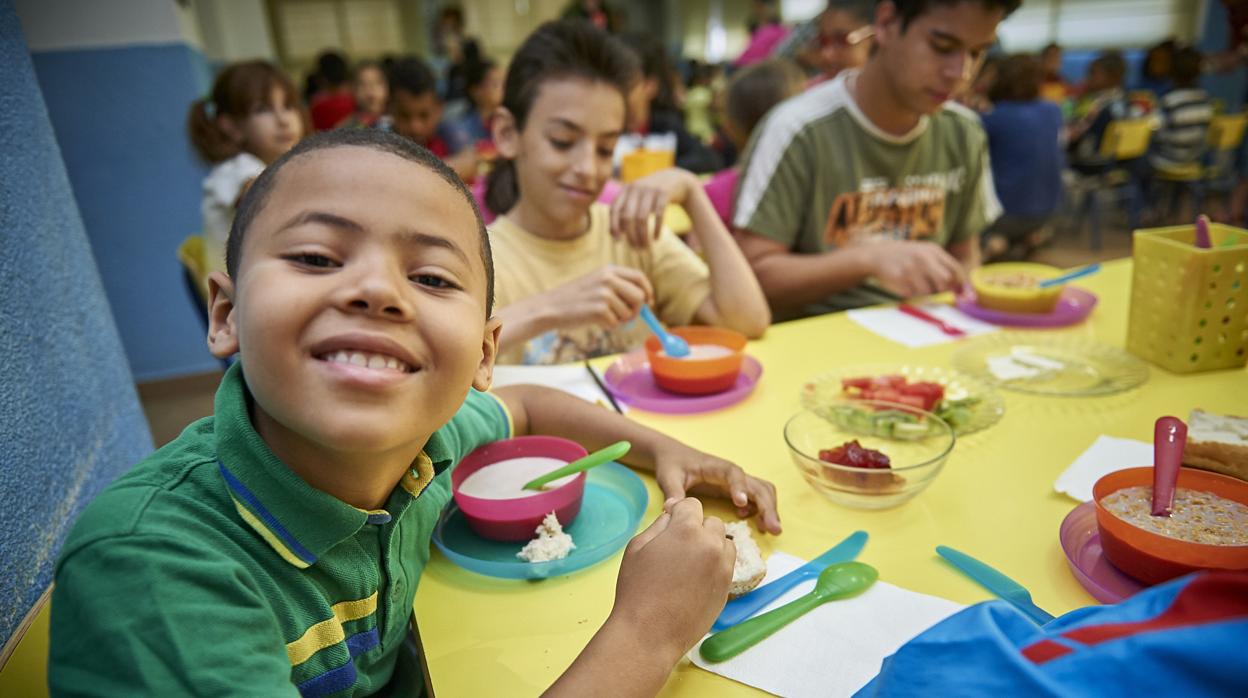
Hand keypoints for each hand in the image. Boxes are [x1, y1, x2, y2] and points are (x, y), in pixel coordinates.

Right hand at [547, 265, 653, 329]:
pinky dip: (608, 326)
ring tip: (602, 316)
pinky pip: (616, 323)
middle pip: (639, 296)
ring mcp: (604, 294)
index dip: (648, 291)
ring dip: (619, 319)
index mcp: (609, 270)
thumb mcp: (597, 283)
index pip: (639, 277)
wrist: (551, 307)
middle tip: (625, 316)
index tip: (648, 302)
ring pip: (628, 313)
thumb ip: (618, 286)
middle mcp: (608, 279)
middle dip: (636, 310)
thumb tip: (644, 301)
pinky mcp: (600, 309)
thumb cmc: (575, 298)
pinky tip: (594, 320)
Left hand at [609, 168, 697, 249]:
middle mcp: (636, 188)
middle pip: (628, 217)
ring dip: (643, 235)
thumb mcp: (636, 198)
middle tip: (635, 249)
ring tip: (645, 247)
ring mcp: (650, 189)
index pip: (614, 209)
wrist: (675, 178)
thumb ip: (625, 212)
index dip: (613, 226)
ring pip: (642, 218)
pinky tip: (656, 238)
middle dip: (631, 235)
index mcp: (626, 190)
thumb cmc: (652, 195)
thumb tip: (614, 235)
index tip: (618, 241)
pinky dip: (656, 228)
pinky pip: (658, 214)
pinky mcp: (664, 193)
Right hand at [609, 498, 734, 659]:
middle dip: (697, 528)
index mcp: (687, 530)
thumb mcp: (638, 547)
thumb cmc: (637, 590)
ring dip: (711, 545)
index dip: (679, 512)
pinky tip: (696, 578)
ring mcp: (722, 567)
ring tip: (689, 562)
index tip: (670, 524)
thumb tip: (673, 512)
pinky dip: (716, 564)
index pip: (692, 505)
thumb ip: (659, 524)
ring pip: (724, 542)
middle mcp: (710, 545)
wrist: (649, 633)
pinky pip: (727, 564)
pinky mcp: (728, 587)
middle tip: (677, 547)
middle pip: (711, 522)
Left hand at [653, 446, 781, 533]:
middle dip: (767, 506)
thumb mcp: (668, 477)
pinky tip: (757, 525)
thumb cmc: (672, 464)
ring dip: (769, 509)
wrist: (673, 456)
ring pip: (762, 491)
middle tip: (773, 529)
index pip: (733, 474)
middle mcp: (730, 473)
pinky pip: (756, 497)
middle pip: (756, 485)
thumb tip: (672, 509)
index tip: (741, 504)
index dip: (739, 487)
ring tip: (770, 530)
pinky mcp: (735, 489)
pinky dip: (762, 510)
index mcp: (715, 467)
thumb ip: (672, 492)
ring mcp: (735, 481)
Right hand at [860, 240, 966, 297]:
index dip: (960, 284)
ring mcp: (911, 268)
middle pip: (945, 280)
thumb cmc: (905, 256)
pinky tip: (904, 283)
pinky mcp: (901, 279)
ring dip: (924, 292)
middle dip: (943, 289)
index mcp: (933, 250)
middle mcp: (923, 257)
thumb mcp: (924, 253)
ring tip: (915, 283)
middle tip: (936, 290)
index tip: (962, 294)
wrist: (876, 255)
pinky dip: (912, 293)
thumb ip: (942, 266)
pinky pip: (914, 294)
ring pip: (929, 290)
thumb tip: (962, 289)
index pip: (955, 269)